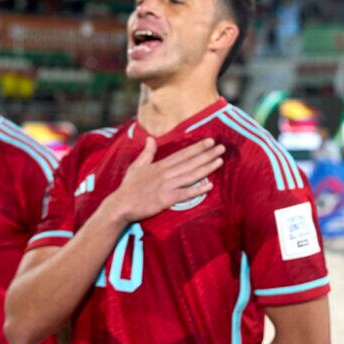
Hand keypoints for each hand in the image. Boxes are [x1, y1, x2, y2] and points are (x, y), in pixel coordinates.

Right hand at [106, 137, 224, 223]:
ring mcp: (167, 186)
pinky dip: (198, 190)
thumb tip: (150, 138)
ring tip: (220, 161)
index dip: (197, 147)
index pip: (183, 154)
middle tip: (221, 148)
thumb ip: (147, 153)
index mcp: (160, 165)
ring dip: (206, 168)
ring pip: (191, 175)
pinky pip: (185, 194)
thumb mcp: (136, 166)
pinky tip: (210, 186)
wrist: (121, 205)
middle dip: (207, 154)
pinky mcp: (166, 199)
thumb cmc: (129, 187)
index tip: (210, 141)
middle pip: (190, 162)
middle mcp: (166, 173)